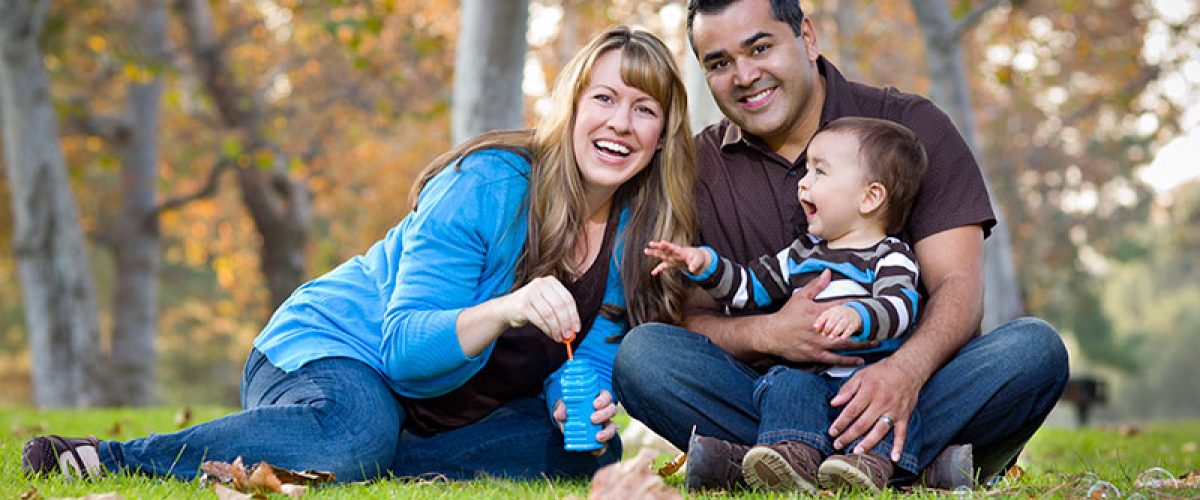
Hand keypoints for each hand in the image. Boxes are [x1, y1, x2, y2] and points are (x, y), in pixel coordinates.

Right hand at [502, 276, 579, 341]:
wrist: (507, 308)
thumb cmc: (532, 307)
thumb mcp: (548, 303)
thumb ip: (561, 312)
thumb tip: (574, 328)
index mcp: (551, 281)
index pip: (567, 298)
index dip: (574, 315)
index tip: (576, 328)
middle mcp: (541, 284)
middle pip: (560, 306)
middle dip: (566, 323)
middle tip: (568, 335)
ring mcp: (531, 293)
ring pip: (550, 314)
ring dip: (556, 328)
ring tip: (559, 337)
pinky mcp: (523, 304)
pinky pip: (540, 320)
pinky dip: (547, 330)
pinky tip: (550, 334)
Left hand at [553, 390, 619, 454]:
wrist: (567, 423)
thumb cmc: (569, 410)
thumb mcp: (564, 408)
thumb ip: (562, 410)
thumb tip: (558, 415)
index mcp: (598, 400)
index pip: (606, 396)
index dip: (603, 399)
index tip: (595, 404)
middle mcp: (605, 411)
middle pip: (612, 410)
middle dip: (604, 415)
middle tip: (593, 419)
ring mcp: (605, 425)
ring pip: (612, 427)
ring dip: (607, 432)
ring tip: (597, 437)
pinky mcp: (602, 438)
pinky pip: (606, 444)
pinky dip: (601, 448)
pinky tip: (595, 451)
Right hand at [644, 241, 708, 275]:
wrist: (695, 258)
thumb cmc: (697, 258)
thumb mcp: (698, 261)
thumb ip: (695, 265)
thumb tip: (692, 270)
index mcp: (681, 251)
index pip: (673, 248)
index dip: (668, 245)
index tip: (662, 242)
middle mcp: (674, 253)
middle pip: (665, 249)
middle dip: (658, 246)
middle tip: (650, 243)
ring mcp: (671, 258)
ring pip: (661, 255)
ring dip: (654, 253)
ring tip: (645, 251)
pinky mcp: (670, 263)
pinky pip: (663, 266)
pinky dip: (658, 269)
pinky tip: (653, 273)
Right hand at [760, 270, 875, 364]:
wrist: (772, 334)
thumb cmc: (786, 315)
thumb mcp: (800, 297)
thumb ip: (816, 285)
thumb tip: (828, 272)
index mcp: (819, 312)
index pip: (843, 307)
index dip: (858, 305)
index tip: (871, 304)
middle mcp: (822, 328)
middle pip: (848, 328)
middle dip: (865, 327)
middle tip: (881, 327)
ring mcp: (819, 343)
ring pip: (845, 344)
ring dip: (862, 344)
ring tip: (876, 343)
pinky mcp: (815, 355)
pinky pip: (834, 359)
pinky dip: (847, 360)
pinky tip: (859, 360)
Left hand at [814, 305, 861, 338]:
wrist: (853, 312)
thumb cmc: (836, 316)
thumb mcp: (829, 315)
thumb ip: (821, 321)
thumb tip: (815, 328)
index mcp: (832, 311)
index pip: (825, 315)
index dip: (820, 322)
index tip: (816, 328)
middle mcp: (840, 313)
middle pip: (833, 319)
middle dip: (828, 327)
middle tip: (824, 334)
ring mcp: (847, 318)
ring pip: (842, 324)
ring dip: (836, 331)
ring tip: (830, 338)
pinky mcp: (853, 324)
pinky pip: (850, 329)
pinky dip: (846, 334)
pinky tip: (842, 338)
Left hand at [828, 357, 920, 461]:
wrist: (908, 369)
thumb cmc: (881, 372)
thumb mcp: (861, 375)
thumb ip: (847, 389)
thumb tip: (834, 403)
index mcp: (869, 391)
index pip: (851, 411)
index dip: (841, 423)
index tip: (832, 432)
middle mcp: (881, 402)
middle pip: (863, 423)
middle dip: (849, 436)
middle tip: (838, 445)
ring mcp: (894, 411)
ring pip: (879, 430)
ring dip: (868, 443)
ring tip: (857, 452)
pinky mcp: (904, 417)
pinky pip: (902, 433)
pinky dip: (899, 446)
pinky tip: (894, 458)